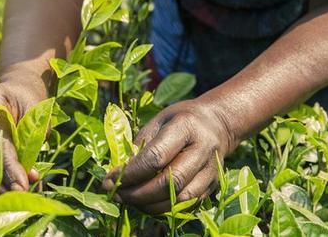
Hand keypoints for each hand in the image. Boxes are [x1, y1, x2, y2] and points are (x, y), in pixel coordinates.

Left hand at [102, 99, 237, 213]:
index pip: (156, 156)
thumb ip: (141, 143)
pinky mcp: (213, 184)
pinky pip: (187, 205)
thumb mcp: (159, 120)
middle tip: (118, 195)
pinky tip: (148, 203)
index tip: (109, 179)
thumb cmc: (182, 119)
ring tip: (130, 201)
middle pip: (170, 181)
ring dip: (150, 205)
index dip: (130, 173)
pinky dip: (164, 208)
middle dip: (138, 193)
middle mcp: (203, 149)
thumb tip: (120, 170)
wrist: (218, 124)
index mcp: (186, 127)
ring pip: (180, 199)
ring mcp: (211, 170)